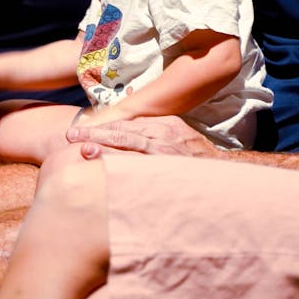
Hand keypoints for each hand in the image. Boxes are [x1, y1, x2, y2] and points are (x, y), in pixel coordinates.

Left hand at [65, 115, 221, 159]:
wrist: (227, 174)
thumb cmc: (198, 158)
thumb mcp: (178, 137)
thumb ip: (154, 135)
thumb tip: (126, 136)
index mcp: (164, 124)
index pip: (127, 124)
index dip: (102, 127)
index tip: (80, 131)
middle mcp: (164, 134)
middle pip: (123, 132)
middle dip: (95, 134)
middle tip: (71, 137)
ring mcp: (167, 151)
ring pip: (130, 146)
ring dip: (105, 148)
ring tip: (84, 150)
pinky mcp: (171, 167)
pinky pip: (143, 166)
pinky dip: (124, 166)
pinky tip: (107, 170)